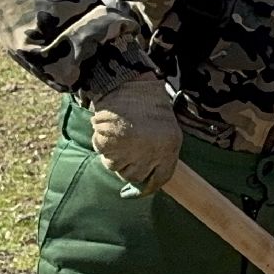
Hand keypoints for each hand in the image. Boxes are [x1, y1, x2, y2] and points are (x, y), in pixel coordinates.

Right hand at [90, 74, 182, 195]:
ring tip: (119, 133)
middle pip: (134, 176)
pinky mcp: (110, 145)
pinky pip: (103, 154)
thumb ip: (158, 151)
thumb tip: (144, 178)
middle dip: (128, 166)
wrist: (128, 82)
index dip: (146, 188)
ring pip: (116, 166)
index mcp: (171, 148)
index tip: (135, 192)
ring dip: (114, 154)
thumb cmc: (148, 102)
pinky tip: (108, 128)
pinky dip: (103, 144)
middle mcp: (152, 154)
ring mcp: (130, 151)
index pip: (160, 179)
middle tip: (125, 147)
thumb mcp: (165, 127)